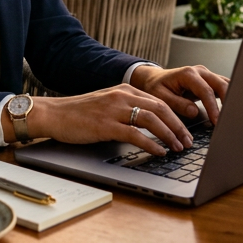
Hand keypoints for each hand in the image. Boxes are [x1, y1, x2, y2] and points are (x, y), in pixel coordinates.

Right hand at [6, 85, 192, 156]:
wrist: (53, 114)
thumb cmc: (78, 113)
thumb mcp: (107, 104)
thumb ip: (126, 108)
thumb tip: (149, 122)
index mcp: (124, 90)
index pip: (159, 100)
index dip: (176, 116)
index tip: (186, 130)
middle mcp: (122, 96)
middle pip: (161, 108)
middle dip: (178, 126)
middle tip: (188, 141)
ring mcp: (114, 110)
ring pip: (152, 119)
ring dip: (169, 135)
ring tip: (178, 147)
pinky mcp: (106, 125)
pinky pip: (135, 134)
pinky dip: (151, 143)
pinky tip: (159, 152)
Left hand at [129, 64, 228, 126]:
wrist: (154, 79)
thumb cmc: (156, 87)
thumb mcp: (161, 97)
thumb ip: (177, 104)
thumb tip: (194, 112)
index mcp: (188, 74)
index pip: (206, 91)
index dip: (213, 107)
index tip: (217, 121)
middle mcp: (200, 71)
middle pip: (221, 84)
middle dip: (228, 101)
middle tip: (230, 119)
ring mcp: (206, 75)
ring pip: (225, 84)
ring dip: (231, 98)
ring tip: (233, 115)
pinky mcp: (209, 80)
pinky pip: (223, 87)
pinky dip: (228, 97)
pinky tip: (230, 109)